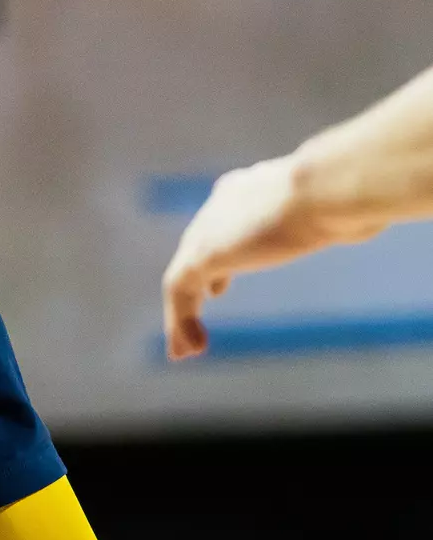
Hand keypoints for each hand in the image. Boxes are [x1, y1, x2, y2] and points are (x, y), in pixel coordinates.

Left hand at [161, 157, 380, 359]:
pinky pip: (179, 292)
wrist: (323, 189)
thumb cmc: (342, 197)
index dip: (218, 260)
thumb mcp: (340, 209)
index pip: (220, 226)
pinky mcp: (201, 253)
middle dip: (197, 287)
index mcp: (249, 190)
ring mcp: (207, 229)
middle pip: (197, 251)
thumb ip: (335, 219)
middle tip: (195, 323)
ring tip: (188, 351)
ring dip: (181, 316)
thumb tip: (361, 226)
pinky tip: (191, 347)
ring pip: (183, 278)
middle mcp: (221, 206)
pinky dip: (179, 321)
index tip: (217, 290)